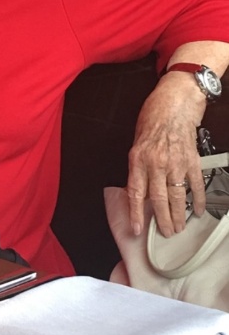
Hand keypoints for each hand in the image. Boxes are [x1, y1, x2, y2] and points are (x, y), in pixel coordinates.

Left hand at [126, 72, 206, 236]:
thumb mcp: (137, 141)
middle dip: (162, 220)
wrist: (175, 102)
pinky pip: (195, 185)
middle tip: (166, 232)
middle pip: (158, 199)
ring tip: (180, 226)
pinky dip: (197, 200)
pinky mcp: (192, 160)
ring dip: (179, 215)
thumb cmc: (154, 117)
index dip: (136, 213)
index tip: (136, 228)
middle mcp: (156, 162)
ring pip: (177, 196)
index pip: (135, 192)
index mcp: (138, 158)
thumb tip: (140, 187)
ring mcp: (176, 163)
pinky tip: (198, 210)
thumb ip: (138, 165)